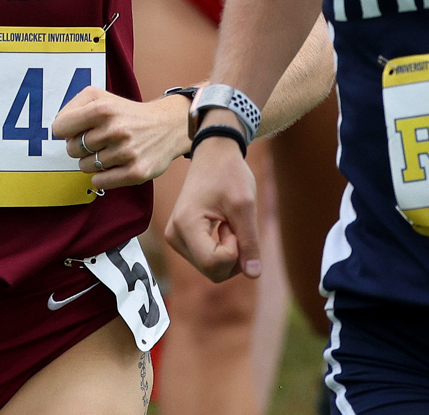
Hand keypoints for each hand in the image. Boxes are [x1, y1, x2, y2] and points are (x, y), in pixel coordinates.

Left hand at [55, 90, 189, 188]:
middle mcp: (115, 129)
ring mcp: (127, 152)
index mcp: (103, 108)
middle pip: (72, 149)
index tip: (77, 130)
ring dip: (93, 161)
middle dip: (80, 146)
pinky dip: (102, 176)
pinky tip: (113, 165)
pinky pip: (99, 181)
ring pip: (84, 167)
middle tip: (98, 140)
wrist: (168, 125)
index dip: (66, 130)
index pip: (60, 127)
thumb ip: (73, 107)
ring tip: (110, 150)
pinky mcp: (136, 172)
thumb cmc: (127, 113)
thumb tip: (59, 129)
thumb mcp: (101, 96)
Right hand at [164, 133, 260, 281]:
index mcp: (184, 225)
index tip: (235, 224)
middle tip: (233, 223)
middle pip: (213, 271)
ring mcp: (175, 239)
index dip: (235, 251)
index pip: (213, 264)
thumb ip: (250, 241)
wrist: (213, 154)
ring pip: (212, 269)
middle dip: (233, 254)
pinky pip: (208, 260)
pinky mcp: (182, 239)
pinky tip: (221, 225)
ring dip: (229, 251)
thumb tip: (254, 274)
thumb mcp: (245, 205)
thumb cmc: (228, 173)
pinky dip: (223, 249)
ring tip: (227, 221)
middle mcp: (174, 236)